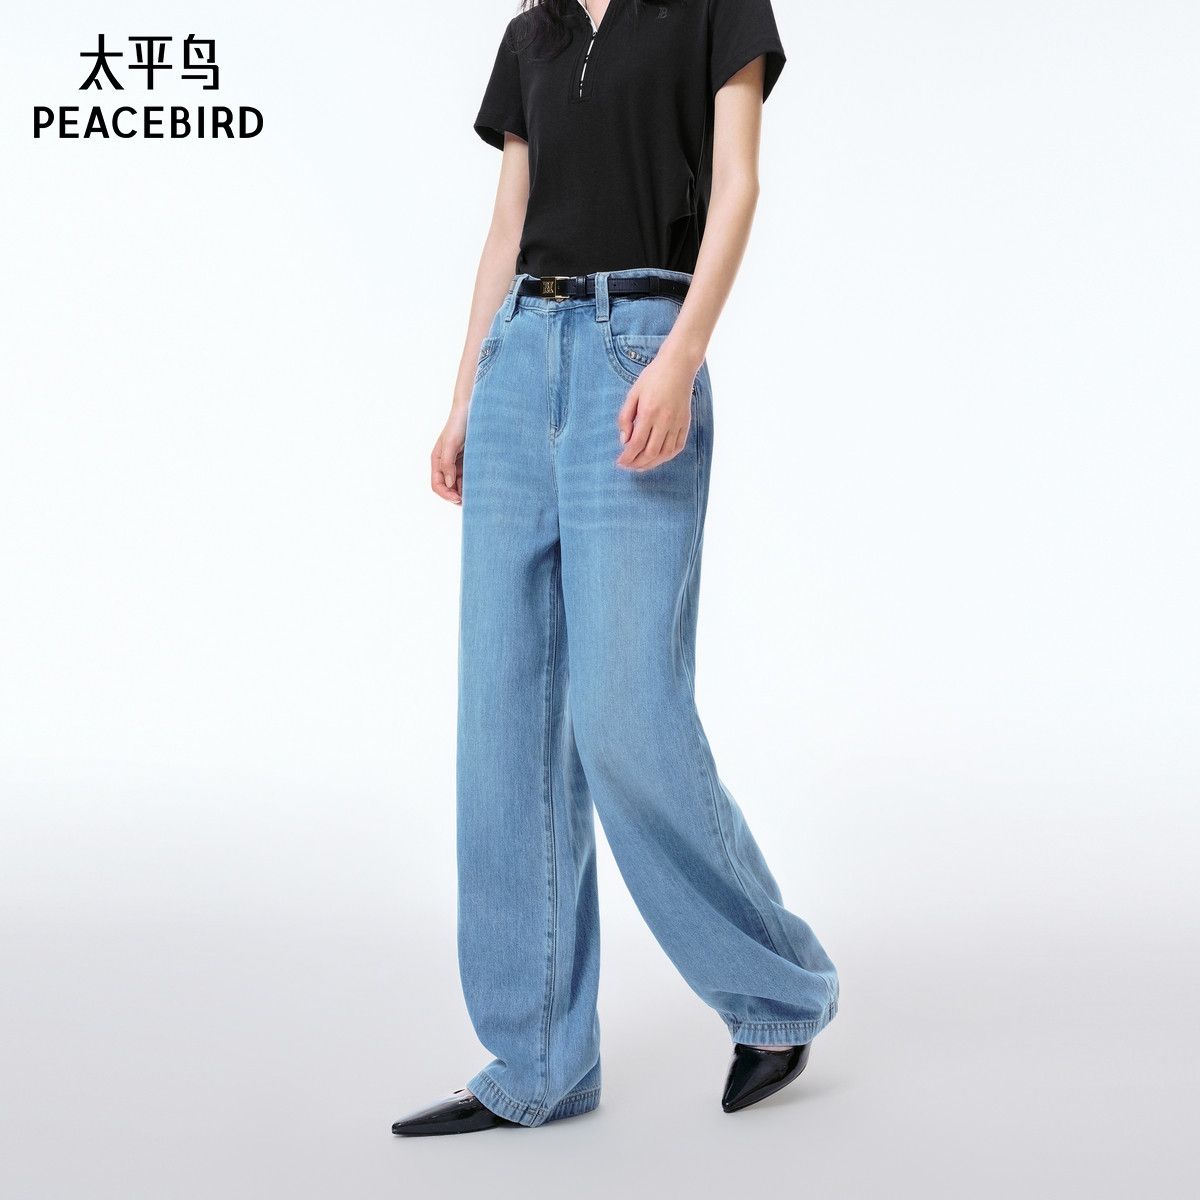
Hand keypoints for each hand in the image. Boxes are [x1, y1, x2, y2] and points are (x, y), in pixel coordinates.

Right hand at [431, 403, 468, 504]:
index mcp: (438, 460)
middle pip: (449, 488)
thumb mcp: (451, 443)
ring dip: (467, 491)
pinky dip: (474, 483)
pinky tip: (482, 486)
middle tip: (471, 501)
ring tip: (478, 495)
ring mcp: (459, 463)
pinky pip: (470, 476)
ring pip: (460, 484)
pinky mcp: (470, 460)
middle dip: (457, 496)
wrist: (473, 408)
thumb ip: (447, 463)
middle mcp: (447, 464)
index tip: (458, 499)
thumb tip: (448, 484)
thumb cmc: (458, 423)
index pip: (437, 485)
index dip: (446, 495)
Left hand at [615, 350, 695, 470]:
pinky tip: (657, 458)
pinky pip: (677, 447)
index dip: (627, 457)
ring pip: (665, 453)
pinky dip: (667, 457)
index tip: (620, 462)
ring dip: (652, 463)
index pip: (636, 443)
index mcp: (648, 412)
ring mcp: (677, 423)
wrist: (678, 366)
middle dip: (637, 463)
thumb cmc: (652, 378)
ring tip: (640, 466)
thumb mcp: (632, 394)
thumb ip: (625, 418)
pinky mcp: (685, 423)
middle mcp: (664, 420)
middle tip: (628, 466)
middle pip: (650, 452)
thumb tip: (624, 440)